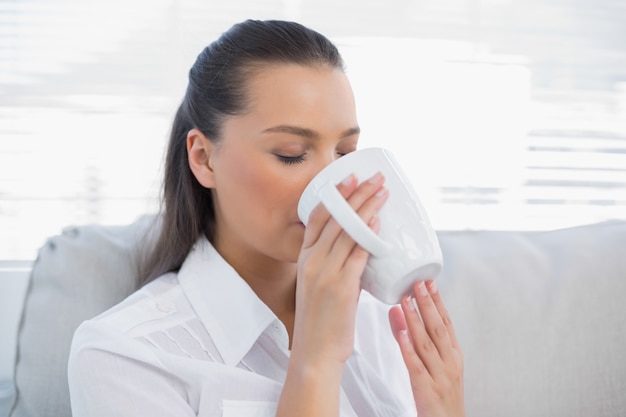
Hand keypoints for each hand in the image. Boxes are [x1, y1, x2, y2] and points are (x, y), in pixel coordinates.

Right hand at [292, 172, 387, 366]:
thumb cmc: (321, 321)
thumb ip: (336, 265)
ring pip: (347, 231)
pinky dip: (368, 235)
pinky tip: (378, 221)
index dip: (334, 195)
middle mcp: (312, 262)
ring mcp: (325, 273)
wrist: (315, 353)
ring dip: (367, 207)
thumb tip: (362, 249)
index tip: (349, 178)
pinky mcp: (340, 287)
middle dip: (356, 194)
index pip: (317, 218)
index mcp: (304, 260)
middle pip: (336, 218)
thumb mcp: (320, 286)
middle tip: (374, 178)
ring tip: (382, 191)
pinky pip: (356, 254)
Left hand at [388, 280, 464, 416]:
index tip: (429, 282)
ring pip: (427, 344)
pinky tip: (402, 334)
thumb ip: (412, 336)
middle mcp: (449, 362)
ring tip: (406, 301)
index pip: (446, 322)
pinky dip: (409, 349)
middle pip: (438, 328)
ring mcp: (440, 376)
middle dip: (428, 304)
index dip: (437, 301)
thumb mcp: (432, 363)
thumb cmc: (440, 393)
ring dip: (416, 321)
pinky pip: (416, 366)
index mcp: (453, 354)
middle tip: (418, 284)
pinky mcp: (427, 390)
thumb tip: (397, 311)